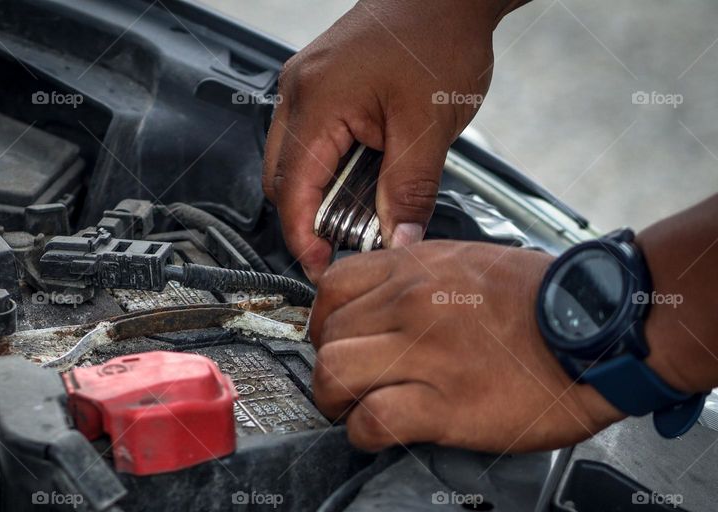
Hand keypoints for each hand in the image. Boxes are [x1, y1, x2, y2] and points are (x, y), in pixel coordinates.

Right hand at [263, 0, 520, 281]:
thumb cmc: (439, 36)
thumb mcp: (429, 127)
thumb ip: (409, 191)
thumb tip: (398, 242)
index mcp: (316, 101)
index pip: (291, 190)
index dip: (303, 237)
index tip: (322, 266)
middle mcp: (299, 91)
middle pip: (281, 179)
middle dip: (308, 219)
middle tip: (344, 245)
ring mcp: (305, 85)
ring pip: (292, 161)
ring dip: (319, 193)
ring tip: (359, 213)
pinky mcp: (320, 84)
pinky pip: (308, 139)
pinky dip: (328, 168)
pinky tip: (361, 177)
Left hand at [309, 243, 623, 451]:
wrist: (602, 330)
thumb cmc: (546, 300)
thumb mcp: (472, 262)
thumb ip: (421, 275)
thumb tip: (386, 298)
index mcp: (417, 268)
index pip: (332, 287)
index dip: (325, 321)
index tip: (337, 339)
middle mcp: (412, 304)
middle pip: (326, 335)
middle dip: (327, 365)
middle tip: (347, 383)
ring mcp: (426, 353)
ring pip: (334, 372)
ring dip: (335, 400)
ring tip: (354, 410)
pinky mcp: (445, 404)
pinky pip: (372, 420)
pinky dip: (365, 433)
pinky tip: (380, 433)